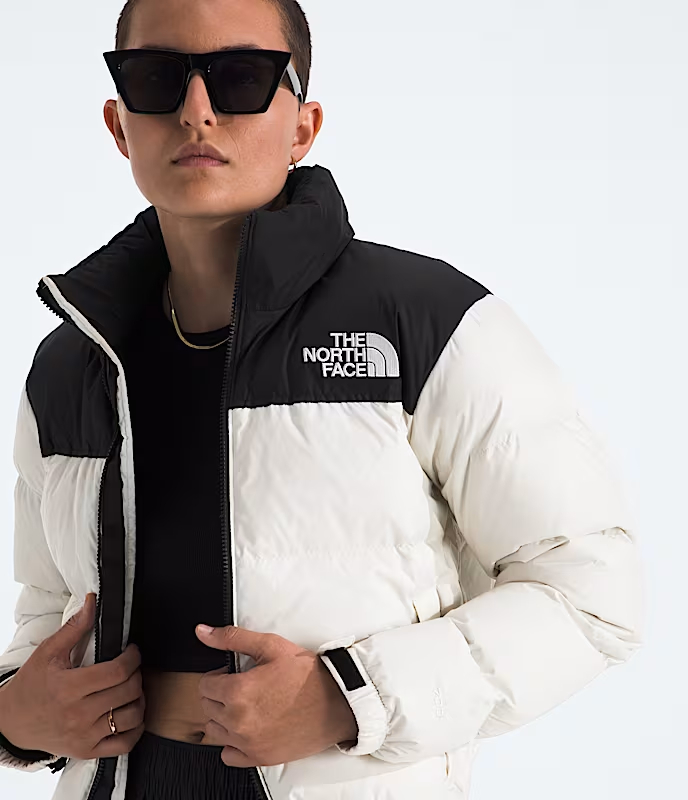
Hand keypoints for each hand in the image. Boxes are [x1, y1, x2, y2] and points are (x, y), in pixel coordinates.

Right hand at [0, 593, 144, 759]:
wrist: (11, 722)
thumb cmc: (31, 685)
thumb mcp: (48, 652)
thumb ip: (74, 627)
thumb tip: (92, 601)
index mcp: (69, 688)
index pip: (117, 672)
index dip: (133, 657)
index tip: (132, 651)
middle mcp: (78, 714)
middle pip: (127, 691)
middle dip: (137, 674)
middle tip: (131, 668)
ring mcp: (84, 736)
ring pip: (131, 717)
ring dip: (139, 699)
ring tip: (132, 688)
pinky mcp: (87, 751)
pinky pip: (124, 744)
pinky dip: (136, 729)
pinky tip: (130, 714)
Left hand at [195, 623, 357, 766]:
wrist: (337, 702)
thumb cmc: (308, 675)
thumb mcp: (270, 646)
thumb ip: (232, 638)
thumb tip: (204, 633)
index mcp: (238, 691)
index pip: (204, 685)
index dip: (218, 675)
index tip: (233, 674)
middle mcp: (238, 720)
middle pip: (207, 707)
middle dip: (220, 694)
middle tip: (244, 686)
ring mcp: (247, 742)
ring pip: (215, 730)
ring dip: (225, 717)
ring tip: (248, 705)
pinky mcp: (259, 757)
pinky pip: (228, 754)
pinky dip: (233, 742)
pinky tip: (249, 728)